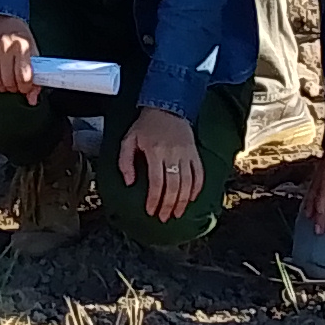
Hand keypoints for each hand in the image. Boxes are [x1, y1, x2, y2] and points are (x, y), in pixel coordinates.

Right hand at [0, 15, 36, 98]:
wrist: (0, 17)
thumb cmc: (18, 35)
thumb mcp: (32, 49)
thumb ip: (35, 74)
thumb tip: (33, 99)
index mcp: (22, 46)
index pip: (23, 75)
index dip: (25, 87)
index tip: (26, 88)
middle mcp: (6, 48)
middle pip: (8, 81)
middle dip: (14, 88)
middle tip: (16, 85)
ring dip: (2, 87)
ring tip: (6, 83)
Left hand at [117, 107, 204, 224]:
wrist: (167, 107)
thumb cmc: (146, 125)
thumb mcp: (128, 140)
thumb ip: (125, 162)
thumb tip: (128, 183)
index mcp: (155, 152)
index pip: (157, 182)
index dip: (154, 200)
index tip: (151, 211)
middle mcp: (173, 154)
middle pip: (173, 186)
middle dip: (168, 205)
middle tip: (164, 217)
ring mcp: (186, 154)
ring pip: (188, 183)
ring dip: (183, 201)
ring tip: (177, 213)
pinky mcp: (195, 153)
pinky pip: (199, 174)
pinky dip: (197, 188)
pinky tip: (192, 198)